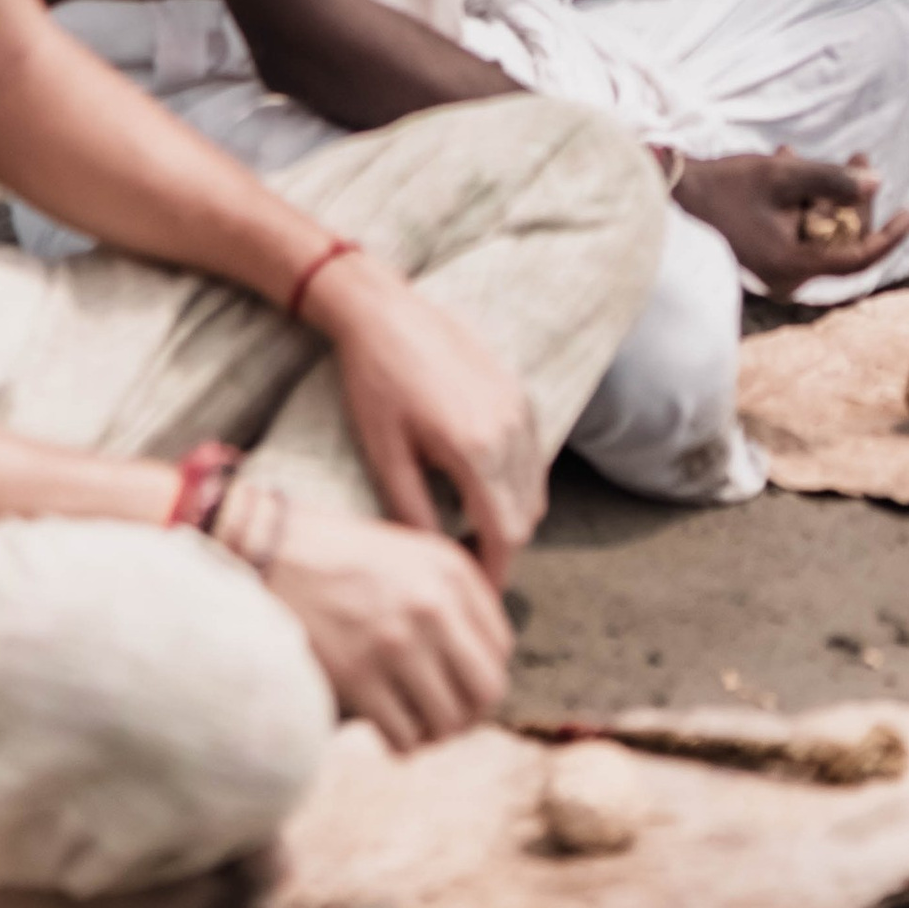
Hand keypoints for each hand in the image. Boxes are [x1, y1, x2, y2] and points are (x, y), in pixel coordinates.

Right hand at [244, 497, 513, 751]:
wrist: (269, 550)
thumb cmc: (340, 556)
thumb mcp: (410, 552)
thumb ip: (452, 594)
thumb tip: (485, 656)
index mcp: (450, 570)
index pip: (501, 646)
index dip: (482, 671)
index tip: (458, 679)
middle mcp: (432, 605)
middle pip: (487, 691)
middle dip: (469, 711)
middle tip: (444, 713)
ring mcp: (396, 643)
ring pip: (448, 723)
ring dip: (433, 731)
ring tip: (414, 720)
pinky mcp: (359, 678)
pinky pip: (404, 737)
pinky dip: (400, 741)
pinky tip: (385, 724)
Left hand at [313, 250, 544, 592]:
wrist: (384, 311)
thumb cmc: (374, 382)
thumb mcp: (385, 455)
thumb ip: (414, 515)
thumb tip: (436, 563)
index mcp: (477, 450)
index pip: (505, 536)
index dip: (494, 574)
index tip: (475, 596)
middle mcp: (510, 430)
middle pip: (526, 518)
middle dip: (502, 550)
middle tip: (466, 568)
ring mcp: (520, 407)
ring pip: (534, 488)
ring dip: (511, 516)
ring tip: (469, 531)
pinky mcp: (518, 391)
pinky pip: (532, 455)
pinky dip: (516, 482)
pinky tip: (478, 486)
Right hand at [675, 146, 908, 295]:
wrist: (669, 200)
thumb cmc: (723, 189)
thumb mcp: (781, 177)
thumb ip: (831, 179)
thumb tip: (877, 182)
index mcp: (794, 267)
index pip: (859, 258)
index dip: (890, 234)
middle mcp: (788, 277)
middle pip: (840, 239)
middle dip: (851, 196)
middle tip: (859, 156)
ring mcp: (776, 270)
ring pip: (819, 230)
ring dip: (820, 191)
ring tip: (800, 154)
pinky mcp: (766, 257)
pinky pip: (798, 229)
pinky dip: (800, 200)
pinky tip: (786, 163)